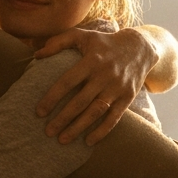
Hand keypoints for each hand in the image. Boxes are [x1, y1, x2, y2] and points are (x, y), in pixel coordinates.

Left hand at [33, 27, 158, 145]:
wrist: (140, 47)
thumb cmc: (104, 43)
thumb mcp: (83, 35)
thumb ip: (59, 42)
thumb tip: (36, 54)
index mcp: (91, 61)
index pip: (68, 81)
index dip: (52, 97)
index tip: (39, 112)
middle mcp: (104, 75)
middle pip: (80, 101)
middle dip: (63, 118)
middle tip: (48, 132)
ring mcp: (117, 88)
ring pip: (96, 111)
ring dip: (79, 127)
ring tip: (62, 140)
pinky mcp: (127, 97)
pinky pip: (114, 117)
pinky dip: (102, 131)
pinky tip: (88, 142)